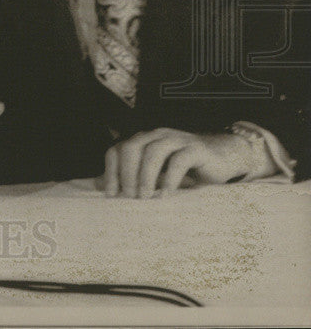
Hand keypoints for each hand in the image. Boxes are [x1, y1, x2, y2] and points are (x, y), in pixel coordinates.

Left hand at [102, 127, 266, 197]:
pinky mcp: (196, 148)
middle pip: (131, 147)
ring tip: (145, 196)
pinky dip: (171, 177)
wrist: (223, 159)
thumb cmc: (185, 170)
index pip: (116, 150)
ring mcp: (176, 139)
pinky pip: (179, 160)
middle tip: (129, 196)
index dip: (110, 172)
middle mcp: (156, 136)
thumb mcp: (158, 175)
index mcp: (142, 141)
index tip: (111, 195)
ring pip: (153, 151)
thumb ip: (137, 179)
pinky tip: (167, 194)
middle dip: (127, 173)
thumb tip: (110, 194)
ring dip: (146, 174)